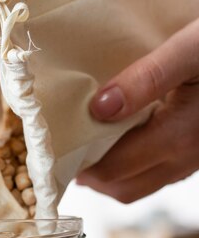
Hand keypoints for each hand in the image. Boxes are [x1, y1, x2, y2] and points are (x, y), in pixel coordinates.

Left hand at [76, 18, 198, 202]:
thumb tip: (99, 108)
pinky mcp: (198, 153)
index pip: (114, 169)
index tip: (53, 149)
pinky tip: (119, 142)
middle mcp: (187, 158)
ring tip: (85, 149)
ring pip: (140, 185)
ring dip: (109, 175)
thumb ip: (146, 79)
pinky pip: (157, 173)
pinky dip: (131, 167)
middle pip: (123, 187)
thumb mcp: (188, 50)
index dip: (80, 165)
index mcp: (179, 136)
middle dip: (89, 176)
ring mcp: (195, 159)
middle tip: (62, 153)